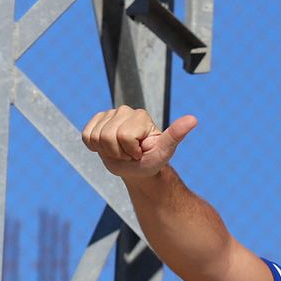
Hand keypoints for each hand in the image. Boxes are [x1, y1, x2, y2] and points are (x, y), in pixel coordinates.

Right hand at [81, 106, 196, 178]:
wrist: (138, 169)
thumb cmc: (152, 160)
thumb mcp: (165, 150)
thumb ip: (176, 134)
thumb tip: (194, 119)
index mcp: (141, 116)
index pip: (124, 136)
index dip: (131, 151)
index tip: (141, 152)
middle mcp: (125, 111)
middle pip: (108, 137)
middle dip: (119, 152)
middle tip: (131, 154)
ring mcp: (109, 114)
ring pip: (96, 137)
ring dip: (108, 151)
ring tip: (122, 151)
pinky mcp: (96, 121)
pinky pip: (87, 136)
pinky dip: (95, 148)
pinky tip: (108, 148)